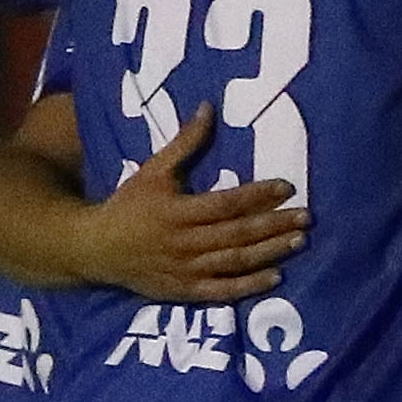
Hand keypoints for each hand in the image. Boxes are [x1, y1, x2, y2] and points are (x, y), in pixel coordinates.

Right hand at [78, 105, 306, 299]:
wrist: (95, 248)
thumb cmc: (130, 205)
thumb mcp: (154, 171)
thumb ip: (184, 143)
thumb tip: (208, 108)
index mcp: (177, 211)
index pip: (226, 202)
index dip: (258, 195)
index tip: (287, 187)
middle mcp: (184, 242)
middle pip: (237, 233)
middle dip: (274, 225)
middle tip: (306, 217)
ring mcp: (185, 270)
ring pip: (234, 261)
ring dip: (269, 253)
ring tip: (298, 242)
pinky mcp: (185, 292)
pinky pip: (222, 291)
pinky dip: (248, 286)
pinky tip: (275, 277)